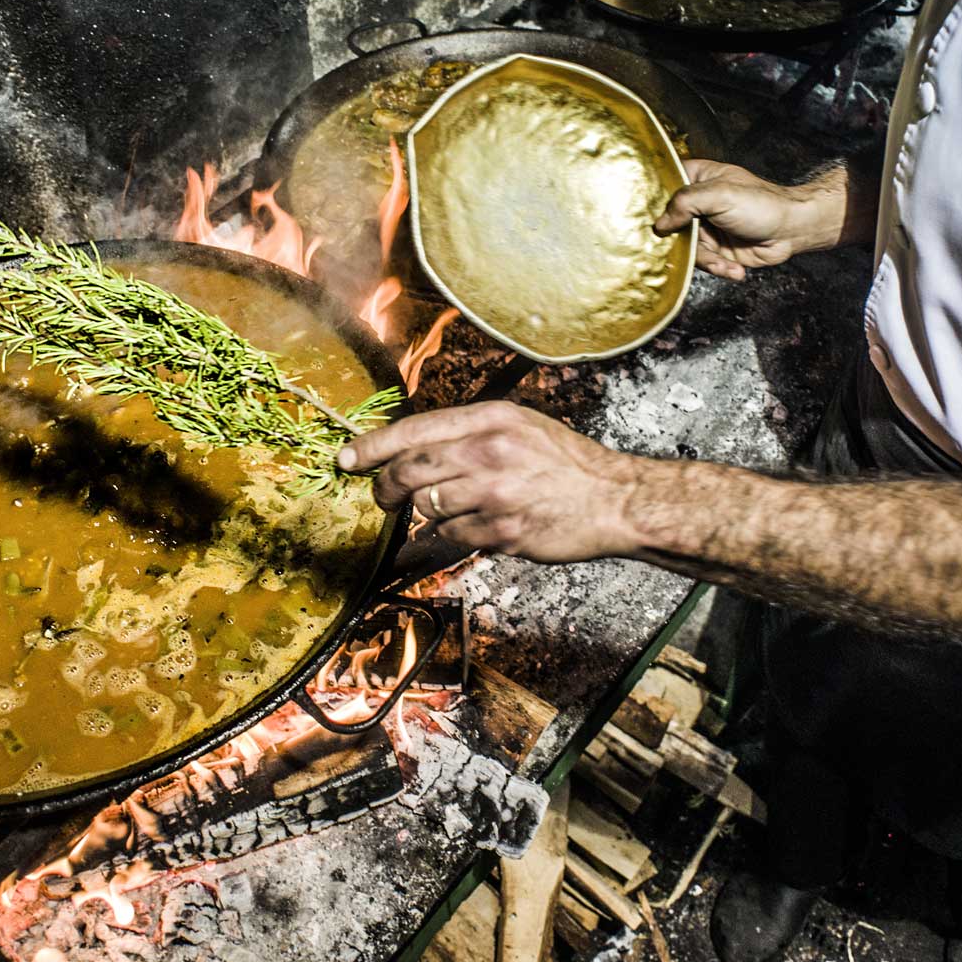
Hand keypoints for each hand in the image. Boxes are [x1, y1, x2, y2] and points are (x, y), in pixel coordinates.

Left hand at [338, 402, 647, 564]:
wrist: (615, 500)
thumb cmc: (567, 464)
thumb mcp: (521, 427)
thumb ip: (471, 433)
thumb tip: (417, 448)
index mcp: (491, 419)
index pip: (414, 430)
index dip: (372, 446)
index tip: (346, 458)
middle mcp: (488, 451)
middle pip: (408, 470)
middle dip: (384, 487)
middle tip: (382, 496)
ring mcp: (494, 493)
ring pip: (425, 505)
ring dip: (417, 514)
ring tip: (427, 514)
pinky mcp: (501, 530)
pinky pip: (446, 538)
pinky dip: (434, 542)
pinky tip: (435, 542)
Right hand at [653, 159, 835, 280]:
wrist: (793, 231)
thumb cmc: (761, 204)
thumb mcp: (721, 195)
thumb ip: (686, 203)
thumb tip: (660, 225)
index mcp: (696, 178)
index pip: (662, 185)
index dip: (653, 202)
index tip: (646, 219)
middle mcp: (697, 203)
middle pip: (669, 222)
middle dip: (679, 241)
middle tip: (689, 249)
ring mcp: (704, 227)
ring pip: (685, 247)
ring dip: (707, 260)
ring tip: (725, 263)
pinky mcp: (715, 249)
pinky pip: (703, 262)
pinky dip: (719, 268)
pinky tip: (736, 269)